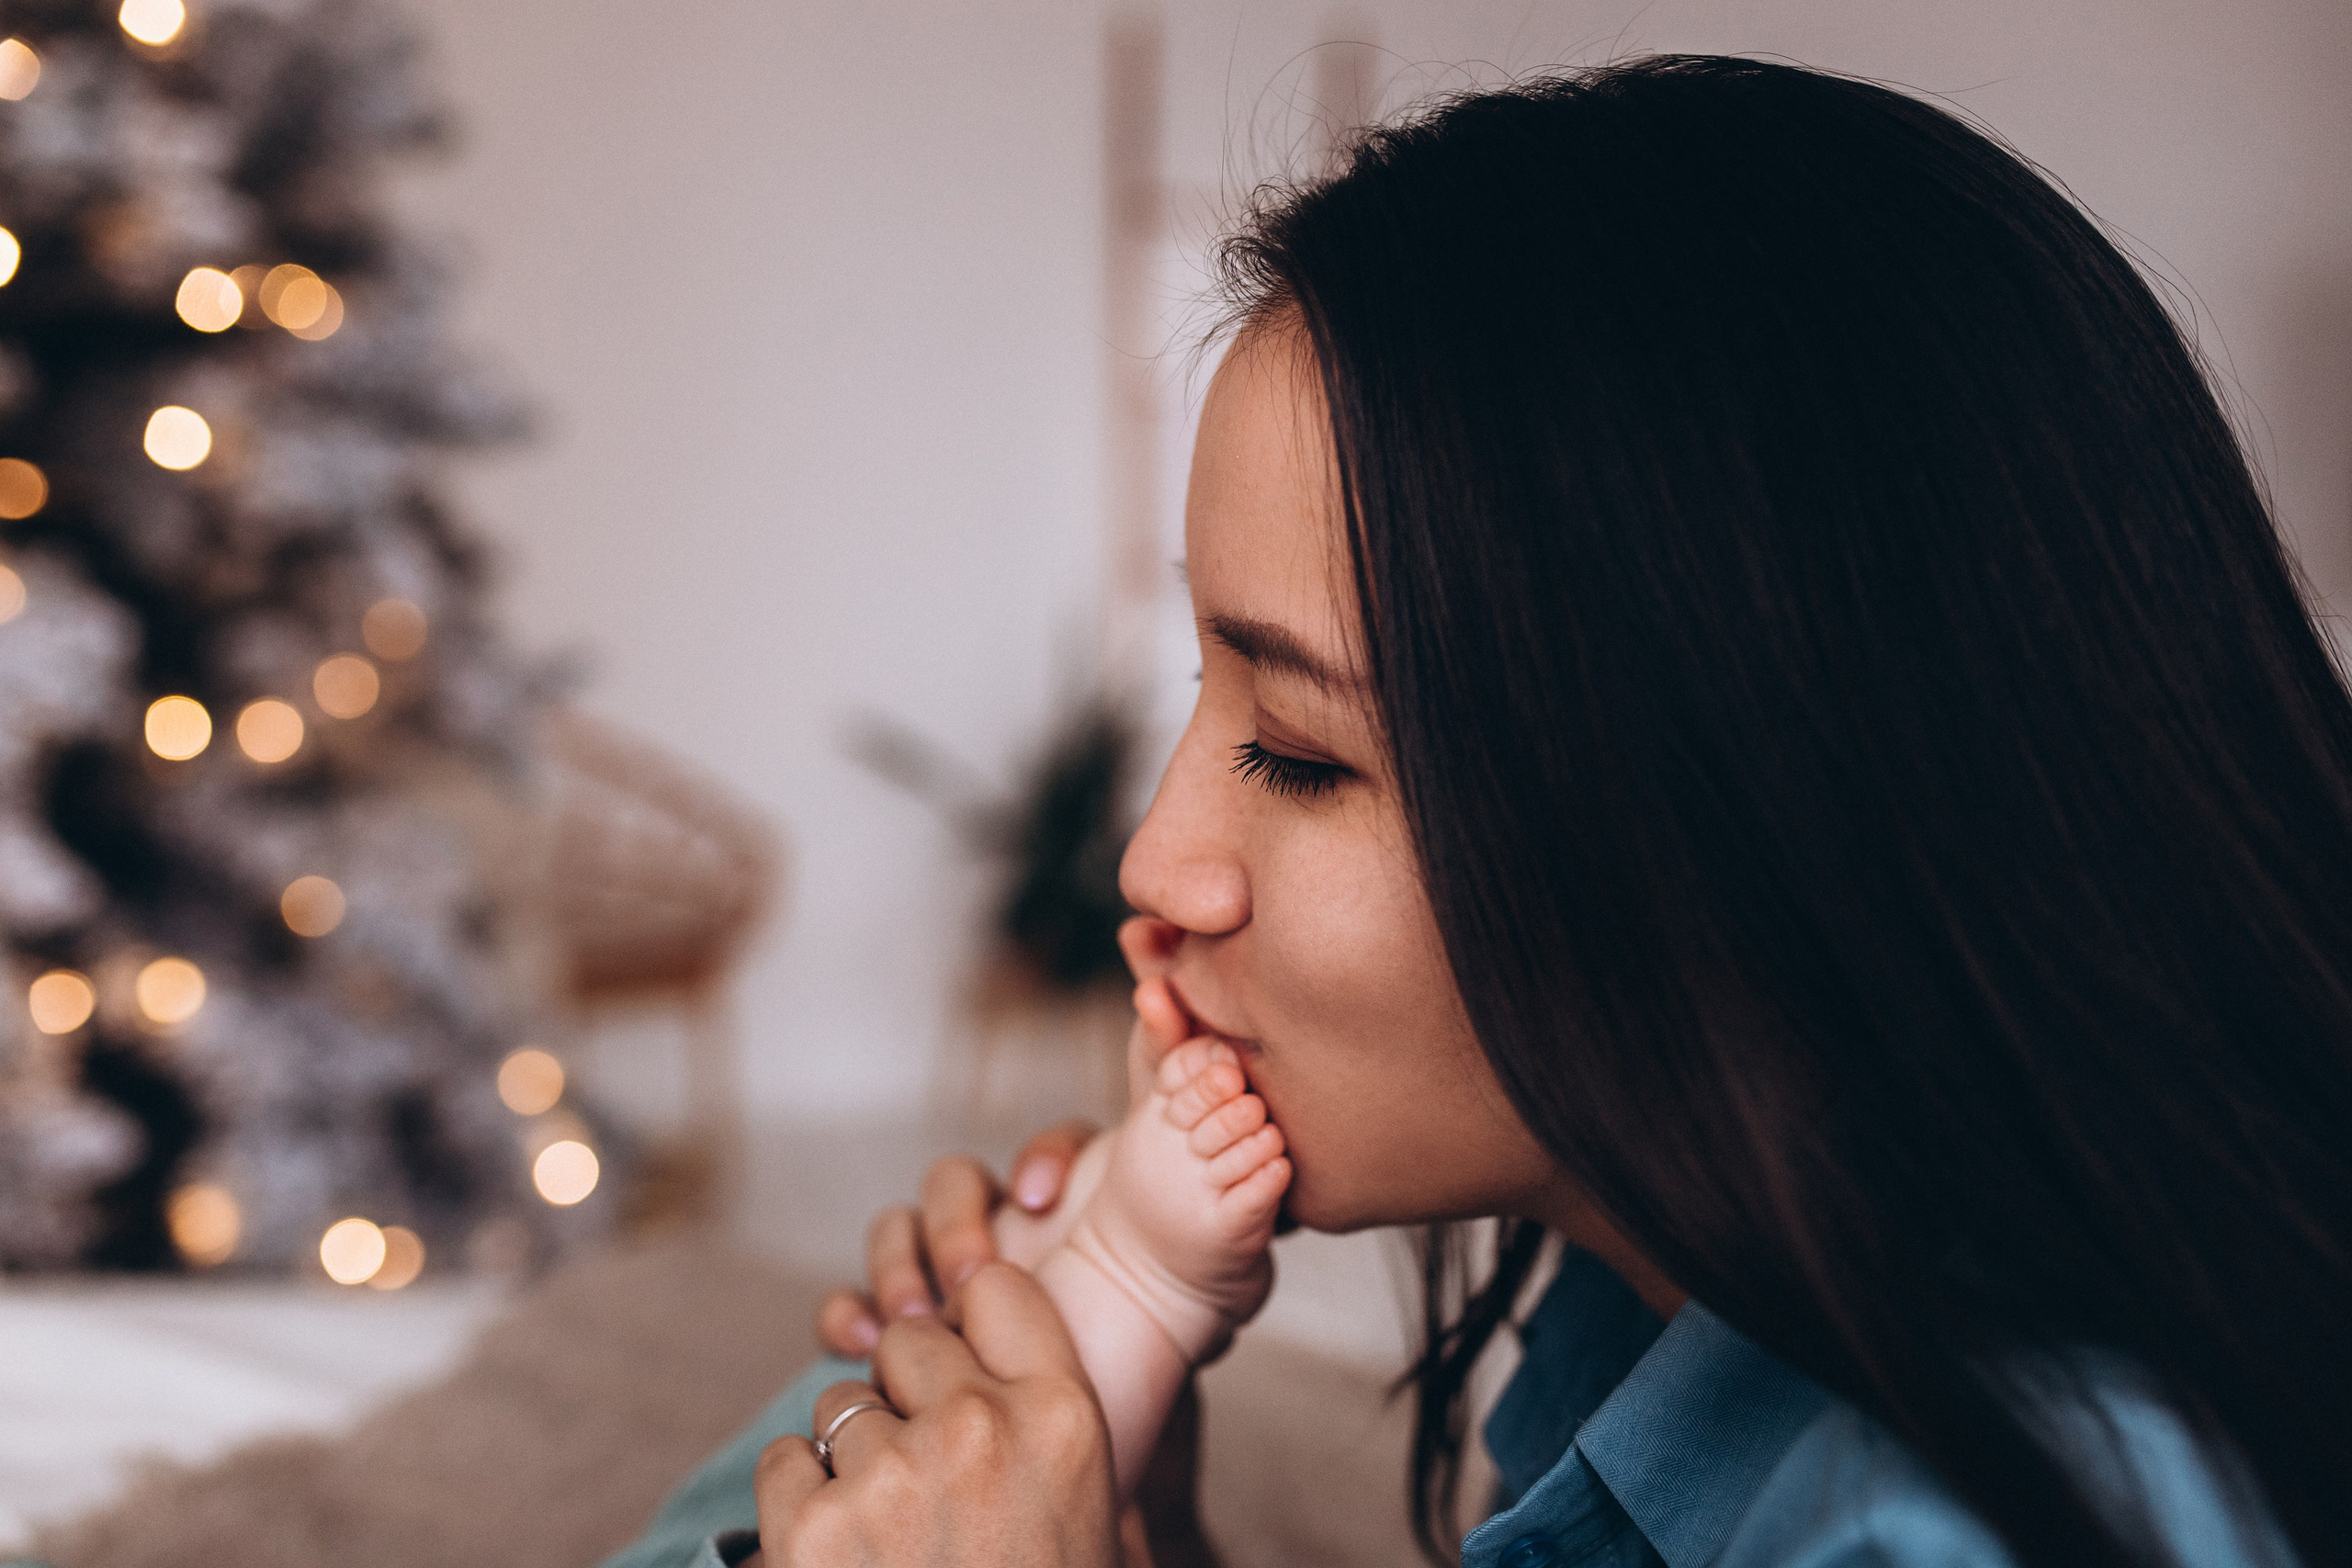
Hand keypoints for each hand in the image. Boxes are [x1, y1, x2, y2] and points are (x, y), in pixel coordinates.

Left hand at [757, 1263, 1121, 1567]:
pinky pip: (785, 1461)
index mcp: (1064, 1421)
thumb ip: (1053, 1437)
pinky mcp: (811, 1524)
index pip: (999, 1292)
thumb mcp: (1094, 1524)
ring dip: (851, 1459)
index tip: (963, 1365)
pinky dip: (798, 1505)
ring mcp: (892, 1473)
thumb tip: (1004, 1370)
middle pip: (911, 1342)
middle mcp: (981, 1428)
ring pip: (841, 1407)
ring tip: (887, 1539)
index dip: (971, 1323)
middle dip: (904, 1394)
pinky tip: (840, 1560)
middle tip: (919, 1472)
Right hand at [812, 967, 1199, 1355]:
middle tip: (975, 1274)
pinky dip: (846, 1316)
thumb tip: (1164, 994)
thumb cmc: (1164, 1307)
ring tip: (916, 1320)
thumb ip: (1179, 1108)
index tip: (1046, 1198)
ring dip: (896, 1267)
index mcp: (1077, 1190)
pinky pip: (850, 1304)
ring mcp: (952, 1269)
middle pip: (953, 1180)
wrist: (1127, 1408)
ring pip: (894, 1232)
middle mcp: (1008, 1218)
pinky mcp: (911, 1325)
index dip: (1040, 1158)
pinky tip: (864, 1346)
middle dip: (956, 1222)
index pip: (1045, 1143)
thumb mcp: (1198, 1215)